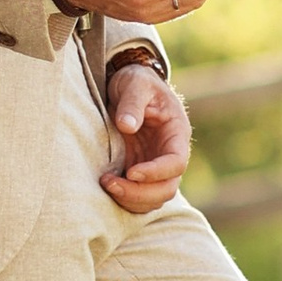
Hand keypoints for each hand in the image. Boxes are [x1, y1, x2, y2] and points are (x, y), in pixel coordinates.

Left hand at [101, 62, 190, 213]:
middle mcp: (168, 155)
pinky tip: (105, 186)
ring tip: (105, 183)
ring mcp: (154, 167)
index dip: (156, 172)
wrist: (127, 87)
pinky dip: (123, 199)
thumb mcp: (135, 83)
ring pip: (152, 199)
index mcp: (176, 133)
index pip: (176, 163)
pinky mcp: (138, 173)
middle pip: (166, 189)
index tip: (131, 172)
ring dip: (130, 199)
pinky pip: (137, 197)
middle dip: (140, 193)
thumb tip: (127, 125)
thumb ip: (133, 101)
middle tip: (110, 183)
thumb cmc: (136, 82)